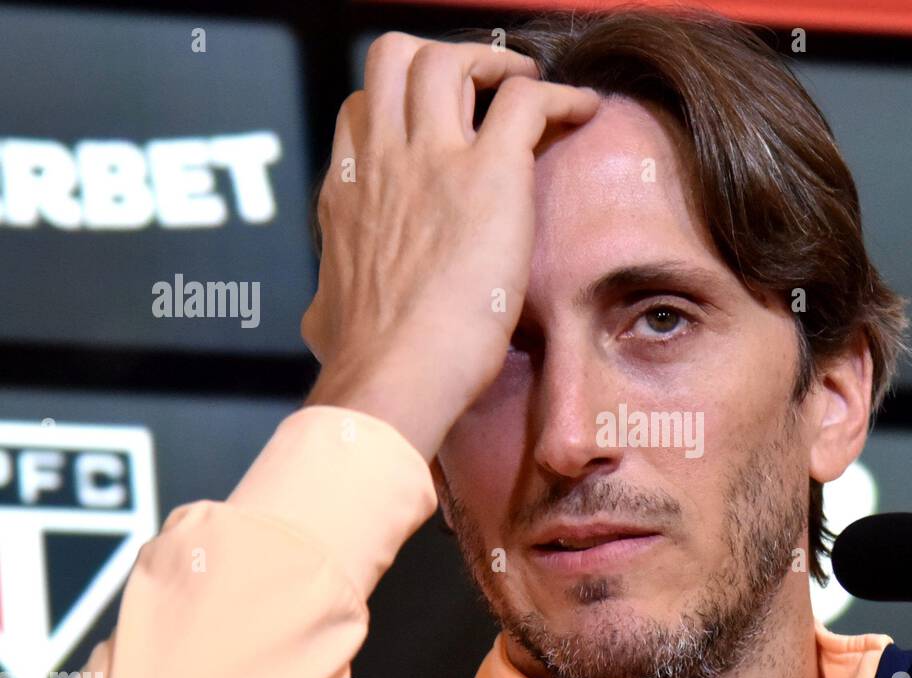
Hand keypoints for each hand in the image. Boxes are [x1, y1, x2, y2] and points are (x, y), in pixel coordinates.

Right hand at [302, 32, 600, 459]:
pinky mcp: (488, 175)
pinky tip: (582, 112)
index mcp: (348, 189)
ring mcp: (431, 160)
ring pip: (450, 59)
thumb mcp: (324, 317)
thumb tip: (321, 319)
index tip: (441, 126)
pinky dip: (559, 96)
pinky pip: (527, 100)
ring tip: (529, 87)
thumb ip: (327, 301)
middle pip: (396, 58)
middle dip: (443, 59)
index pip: (365, 111)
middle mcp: (382, 159)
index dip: (405, 106)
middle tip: (485, 88)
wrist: (392, 376)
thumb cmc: (362, 364)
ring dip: (496, 65)